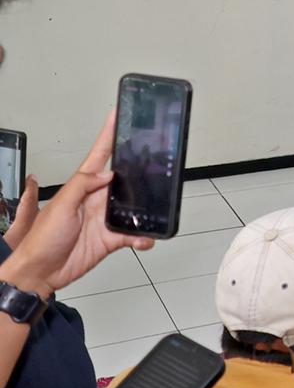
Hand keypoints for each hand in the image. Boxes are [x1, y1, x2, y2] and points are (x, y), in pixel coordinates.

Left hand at [1, 110, 154, 297]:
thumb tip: (108, 173)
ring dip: (145, 209)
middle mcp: (96, 199)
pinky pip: (133, 235)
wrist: (41, 272)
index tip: (118, 115)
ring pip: (133, 207)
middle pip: (123, 179)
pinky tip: (145, 239)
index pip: (99, 155)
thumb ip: (83, 185)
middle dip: (140, 170)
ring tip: (155, 208)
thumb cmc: (42, 239)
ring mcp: (104, 219)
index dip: (109, 134)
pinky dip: (143, 237)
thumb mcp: (60, 205)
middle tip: (158, 161)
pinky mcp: (110, 238)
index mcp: (82, 186)